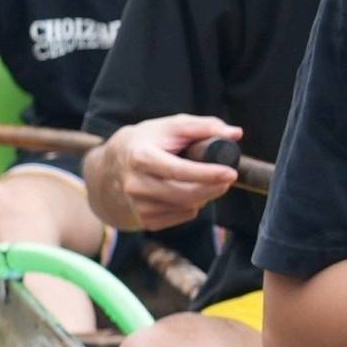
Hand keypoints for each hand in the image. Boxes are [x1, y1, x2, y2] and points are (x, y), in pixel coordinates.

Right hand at [100, 113, 242, 229]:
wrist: (112, 165)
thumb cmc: (148, 141)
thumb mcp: (171, 126)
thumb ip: (204, 126)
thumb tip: (235, 134)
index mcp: (141, 158)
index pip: (178, 171)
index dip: (208, 174)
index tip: (231, 173)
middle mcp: (136, 185)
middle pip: (185, 194)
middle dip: (214, 188)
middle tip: (229, 178)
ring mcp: (138, 206)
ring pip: (187, 207)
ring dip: (205, 195)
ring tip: (205, 180)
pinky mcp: (144, 221)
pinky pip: (182, 217)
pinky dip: (193, 205)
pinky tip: (187, 191)